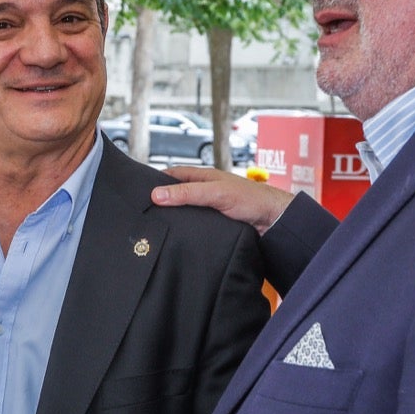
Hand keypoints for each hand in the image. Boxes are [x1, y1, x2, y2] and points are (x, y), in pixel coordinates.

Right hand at [152, 166, 294, 235]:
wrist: (275, 221)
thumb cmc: (252, 199)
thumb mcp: (215, 193)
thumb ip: (187, 194)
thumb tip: (157, 195)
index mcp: (203, 177)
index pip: (172, 176)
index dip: (156, 182)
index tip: (139, 193)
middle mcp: (205, 192)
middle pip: (177, 195)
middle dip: (162, 202)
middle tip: (144, 214)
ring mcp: (209, 208)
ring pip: (185, 212)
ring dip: (174, 219)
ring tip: (156, 228)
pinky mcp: (215, 225)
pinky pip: (195, 226)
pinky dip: (185, 230)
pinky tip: (178, 237)